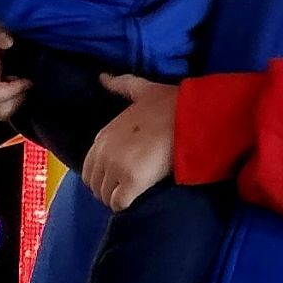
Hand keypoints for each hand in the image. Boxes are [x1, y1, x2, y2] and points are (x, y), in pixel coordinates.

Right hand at [0, 5, 28, 121]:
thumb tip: (8, 42)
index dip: (11, 92)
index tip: (27, 79)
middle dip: (17, 98)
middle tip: (27, 79)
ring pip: (3, 112)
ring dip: (18, 98)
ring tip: (23, 78)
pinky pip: (5, 106)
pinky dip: (18, 97)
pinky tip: (22, 80)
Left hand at [82, 74, 178, 211]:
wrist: (192, 116)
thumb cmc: (171, 103)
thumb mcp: (142, 89)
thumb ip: (120, 84)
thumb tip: (102, 77)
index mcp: (104, 136)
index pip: (89, 167)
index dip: (104, 174)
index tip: (120, 175)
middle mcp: (105, 153)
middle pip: (95, 184)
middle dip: (108, 189)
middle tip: (128, 188)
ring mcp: (117, 168)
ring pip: (105, 196)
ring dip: (117, 198)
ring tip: (134, 194)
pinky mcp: (133, 182)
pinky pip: (119, 204)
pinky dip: (126, 205)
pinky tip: (138, 199)